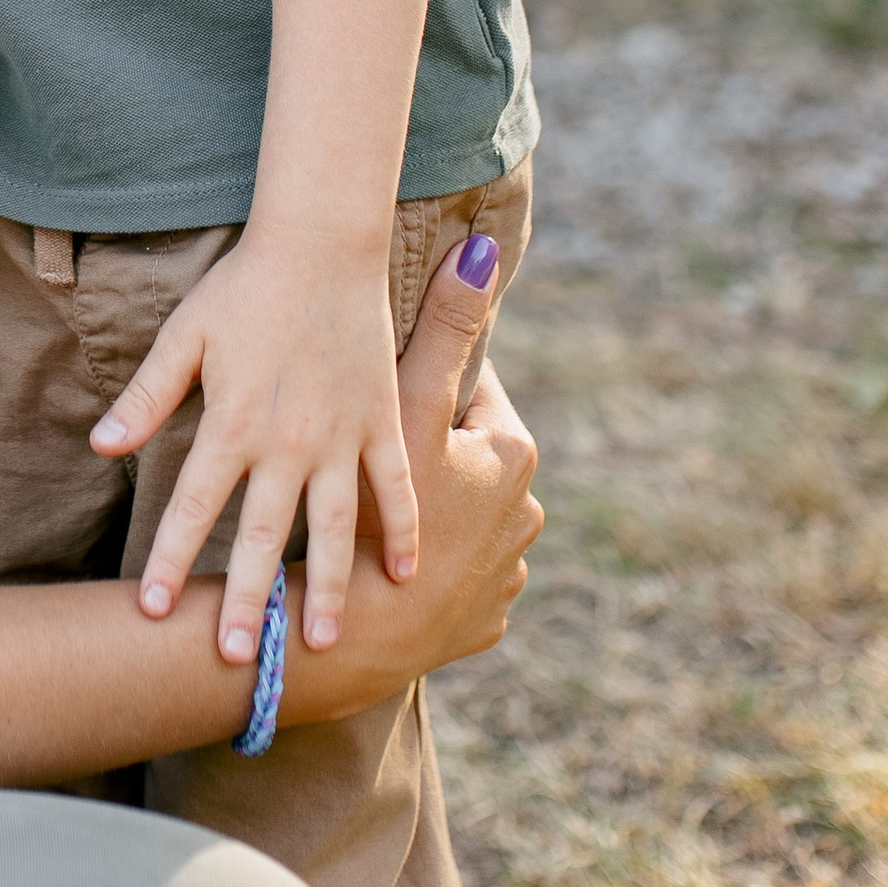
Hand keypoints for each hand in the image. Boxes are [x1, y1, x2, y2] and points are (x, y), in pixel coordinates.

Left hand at [92, 231, 419, 663]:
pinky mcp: (382, 419)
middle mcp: (288, 440)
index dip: (169, 559)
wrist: (321, 242)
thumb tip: (100, 447)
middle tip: (233, 660)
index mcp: (233, 423)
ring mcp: (341, 434)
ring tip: (321, 643)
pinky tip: (405, 579)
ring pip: (335, 526)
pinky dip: (404, 530)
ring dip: (327, 587)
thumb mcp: (183, 337)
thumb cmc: (243, 287)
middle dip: (245, 600)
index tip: (150, 611)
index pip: (193, 507)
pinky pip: (396, 486)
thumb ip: (146, 398)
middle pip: (263, 535)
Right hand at [284, 317, 541, 718]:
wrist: (361, 637)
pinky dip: (429, 574)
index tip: (378, 408)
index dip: (416, 397)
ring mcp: (509, 574)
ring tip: (372, 523)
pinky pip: (456, 581)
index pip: (466, 395)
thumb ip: (445, 328)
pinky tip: (391, 571)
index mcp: (512, 455)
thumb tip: (485, 249)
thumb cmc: (379, 514)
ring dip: (429, 518)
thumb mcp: (406, 408)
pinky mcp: (486, 621)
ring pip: (462, 522)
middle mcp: (526, 514)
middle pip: (465, 461)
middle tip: (367, 464)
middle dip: (425, 460)